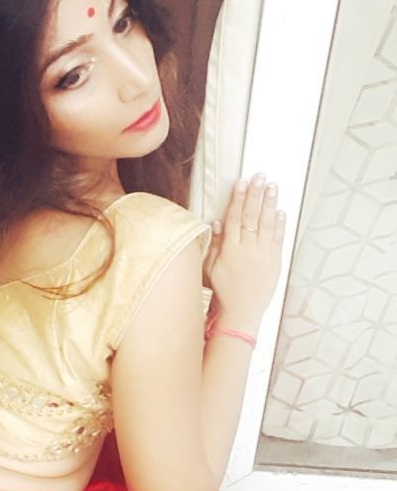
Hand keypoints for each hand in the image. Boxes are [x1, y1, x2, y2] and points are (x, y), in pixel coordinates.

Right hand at [203, 174, 286, 325]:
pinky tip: (280, 211)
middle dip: (255, 195)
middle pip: (252, 217)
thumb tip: (217, 222)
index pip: (235, 218)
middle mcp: (248, 251)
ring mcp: (263, 256)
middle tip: (259, 177)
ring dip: (269, 204)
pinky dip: (279, 225)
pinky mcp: (274, 263)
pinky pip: (278, 240)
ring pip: (267, 225)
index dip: (238, 199)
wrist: (240, 313)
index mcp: (230, 250)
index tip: (242, 183)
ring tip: (272, 187)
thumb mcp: (210, 268)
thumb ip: (215, 244)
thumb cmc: (222, 291)